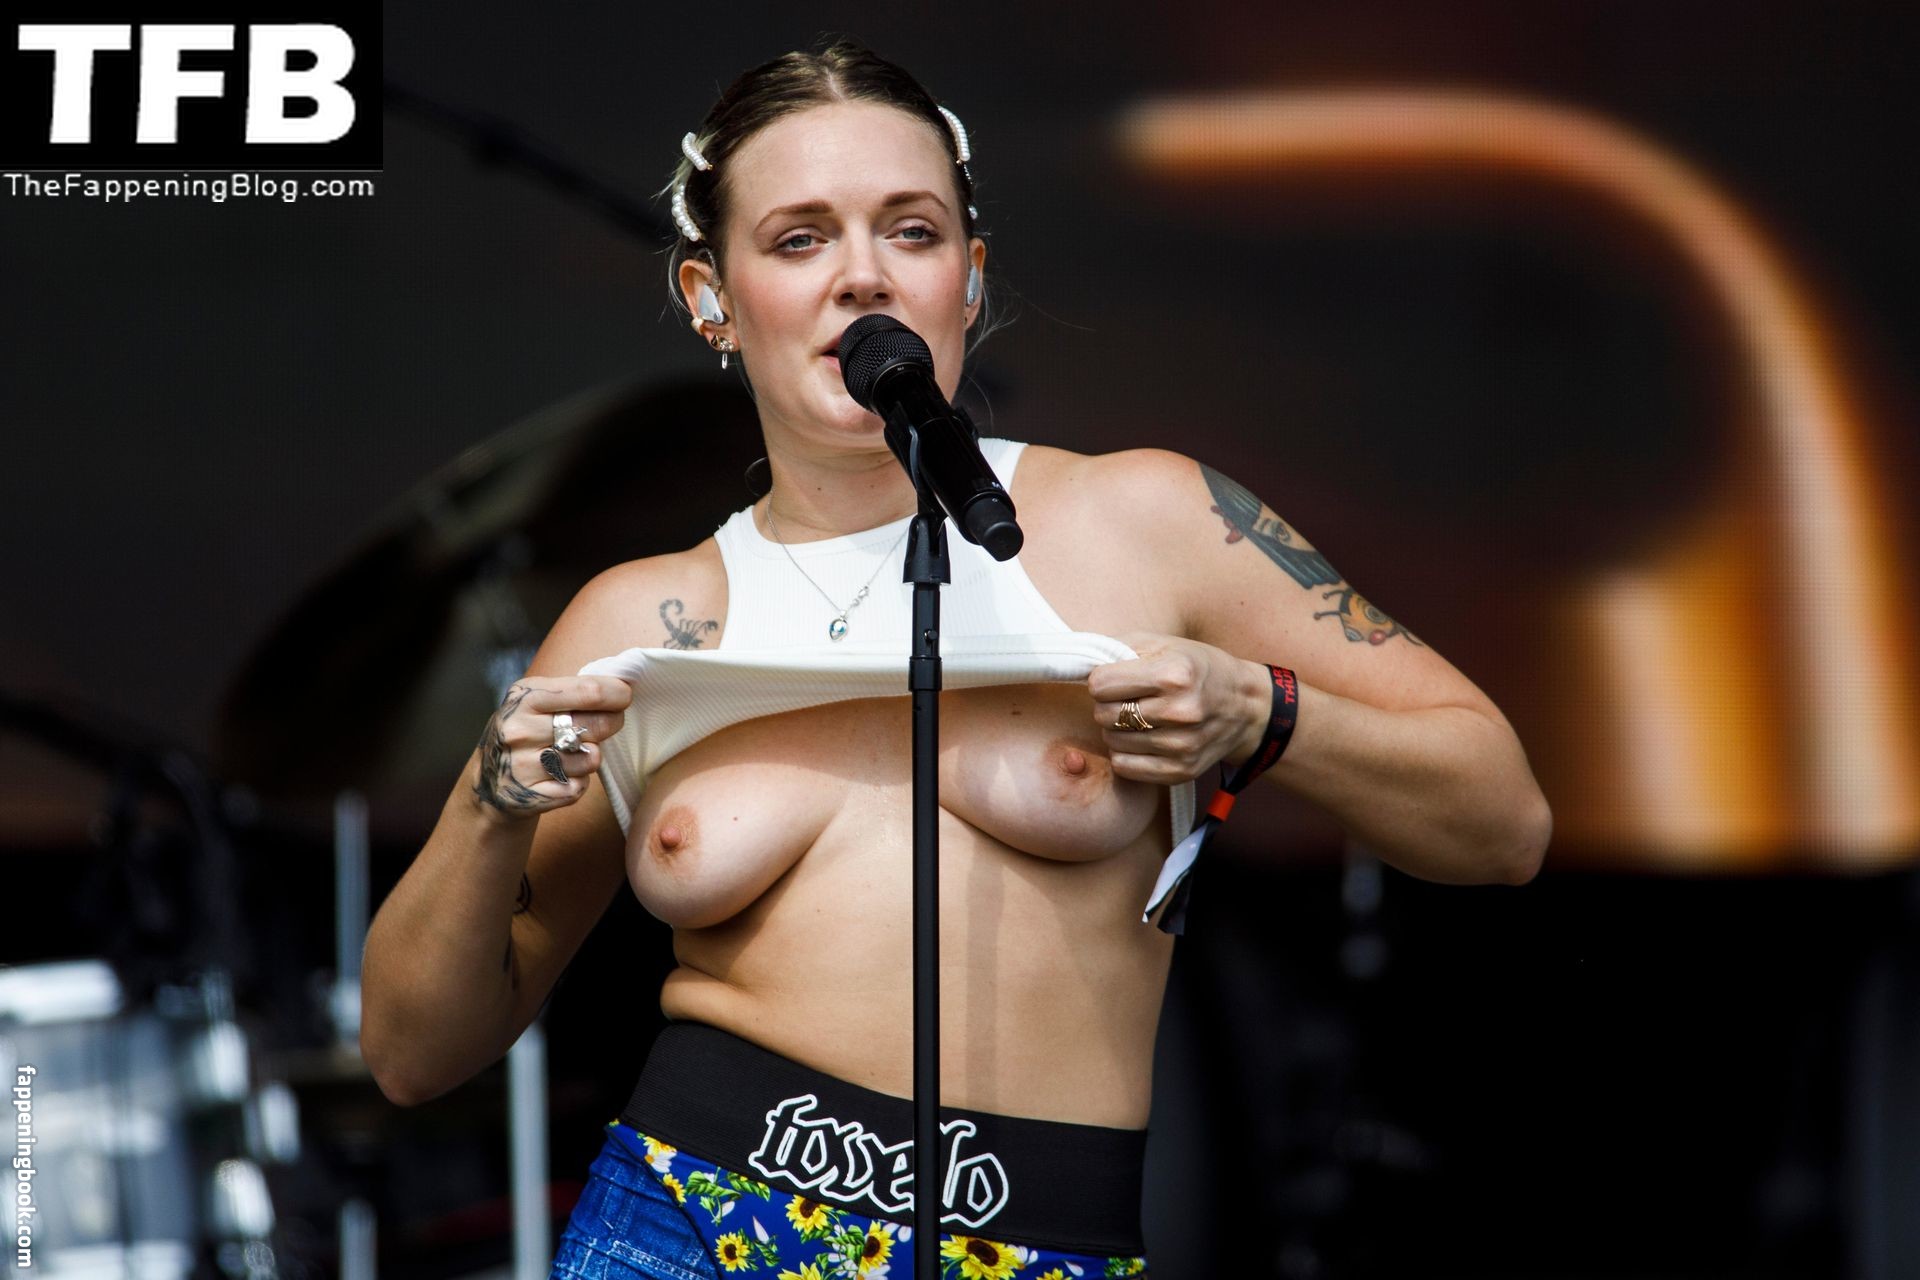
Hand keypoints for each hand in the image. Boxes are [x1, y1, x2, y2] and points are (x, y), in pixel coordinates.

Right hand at [469, 676, 631, 819]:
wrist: (490, 781)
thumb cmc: (527, 731)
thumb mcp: (537, 700)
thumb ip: (575, 691)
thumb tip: (625, 684)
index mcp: (525, 697)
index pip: (590, 691)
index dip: (617, 694)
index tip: (624, 696)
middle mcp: (519, 730)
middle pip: (595, 724)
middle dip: (613, 722)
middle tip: (610, 722)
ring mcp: (522, 765)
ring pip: (591, 759)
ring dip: (592, 756)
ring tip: (575, 752)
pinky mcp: (530, 796)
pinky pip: (579, 787)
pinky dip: (579, 782)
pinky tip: (562, 775)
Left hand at [1087, 632, 1266, 784]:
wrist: (1246, 707)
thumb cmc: (1198, 669)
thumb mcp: (1165, 644)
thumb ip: (1119, 649)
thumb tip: (1078, 663)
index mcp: (1174, 675)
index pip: (1101, 684)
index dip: (1101, 680)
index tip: (1115, 678)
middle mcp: (1180, 712)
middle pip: (1104, 714)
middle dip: (1107, 705)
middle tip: (1125, 699)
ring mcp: (1182, 745)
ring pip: (1112, 742)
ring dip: (1116, 729)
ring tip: (1137, 717)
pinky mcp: (1181, 770)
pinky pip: (1124, 767)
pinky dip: (1125, 753)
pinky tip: (1142, 739)